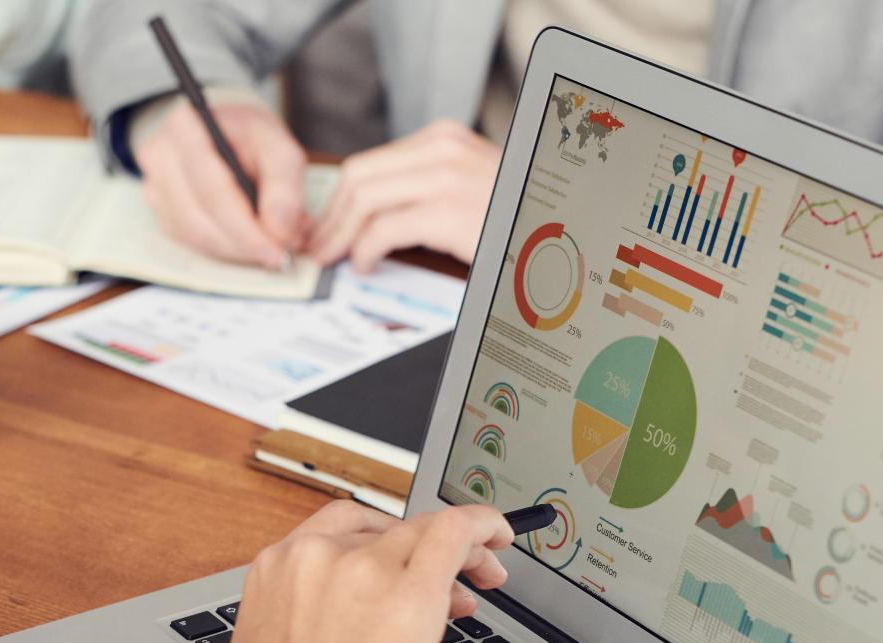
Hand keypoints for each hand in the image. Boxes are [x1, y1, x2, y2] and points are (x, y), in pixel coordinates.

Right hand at [134, 100, 306, 268]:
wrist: (228, 136)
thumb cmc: (249, 137)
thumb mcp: (278, 146)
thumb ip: (285, 186)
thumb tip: (278, 231)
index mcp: (187, 127)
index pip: (212, 190)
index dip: (246, 229)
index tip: (276, 250)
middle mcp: (160, 156)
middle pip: (200, 219)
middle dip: (243, 244)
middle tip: (280, 254)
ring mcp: (154, 187)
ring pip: (194, 237)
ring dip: (235, 250)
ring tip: (269, 243)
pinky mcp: (160, 213)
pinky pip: (191, 243)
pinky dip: (223, 248)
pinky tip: (245, 239)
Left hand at [306, 119, 501, 272]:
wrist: (564, 228)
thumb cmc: (516, 216)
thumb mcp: (469, 186)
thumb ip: (426, 188)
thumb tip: (371, 215)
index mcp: (444, 139)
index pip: (369, 163)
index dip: (337, 199)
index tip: (324, 226)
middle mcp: (443, 149)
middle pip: (357, 177)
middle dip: (329, 216)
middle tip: (318, 246)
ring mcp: (447, 178)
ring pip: (362, 200)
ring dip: (339, 235)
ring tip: (334, 258)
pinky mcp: (449, 212)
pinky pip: (381, 230)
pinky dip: (363, 250)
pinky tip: (366, 264)